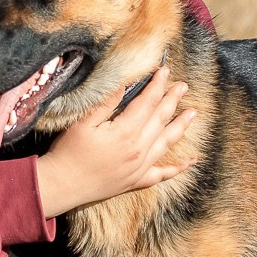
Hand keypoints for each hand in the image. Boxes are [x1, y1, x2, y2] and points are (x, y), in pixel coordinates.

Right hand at [35, 64, 196, 215]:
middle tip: (184, 86)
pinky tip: (191, 161)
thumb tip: (124, 83)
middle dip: (173, 100)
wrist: (63, 185)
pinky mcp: (136, 181)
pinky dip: (178, 168)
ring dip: (181, 126)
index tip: (166, 71)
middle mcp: (139, 149)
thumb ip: (106, 103)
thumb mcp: (83, 122)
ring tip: (193, 113)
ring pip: (167, 142)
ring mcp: (140, 167)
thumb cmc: (69, 151)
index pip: (147, 103)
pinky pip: (162, 174)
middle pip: (161, 119)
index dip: (157, 86)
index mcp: (126, 132)